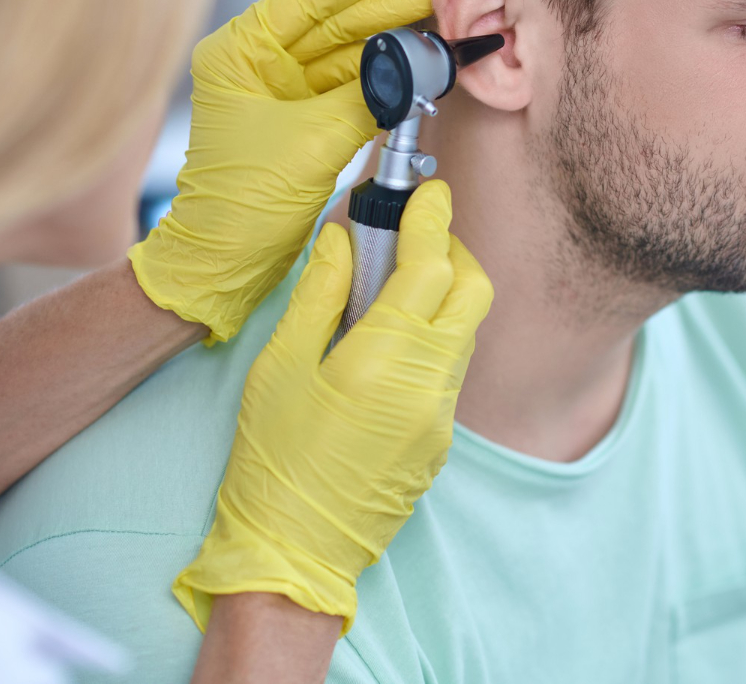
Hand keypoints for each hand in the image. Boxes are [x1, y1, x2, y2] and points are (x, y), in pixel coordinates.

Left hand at [130, 0, 448, 342]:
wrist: (224, 264)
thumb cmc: (242, 206)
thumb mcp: (312, 143)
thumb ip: (366, 98)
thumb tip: (411, 66)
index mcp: (237, 52)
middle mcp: (256, 62)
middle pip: (334, 19)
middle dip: (389, 2)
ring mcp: (279, 89)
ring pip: (347, 51)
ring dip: (394, 37)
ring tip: (442, 16)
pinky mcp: (300, 117)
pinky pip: (350, 84)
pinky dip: (385, 76)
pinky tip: (419, 57)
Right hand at [172, 181, 492, 632]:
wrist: (294, 554)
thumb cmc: (272, 461)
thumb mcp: (279, 367)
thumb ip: (317, 294)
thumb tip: (341, 238)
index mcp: (385, 359)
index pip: (431, 266)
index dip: (433, 219)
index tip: (429, 191)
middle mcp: (428, 385)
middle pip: (472, 292)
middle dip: (453, 252)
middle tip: (415, 237)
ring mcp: (441, 418)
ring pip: (464, 332)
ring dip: (442, 297)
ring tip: (388, 290)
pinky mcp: (440, 442)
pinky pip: (450, 371)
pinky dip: (431, 340)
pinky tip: (385, 345)